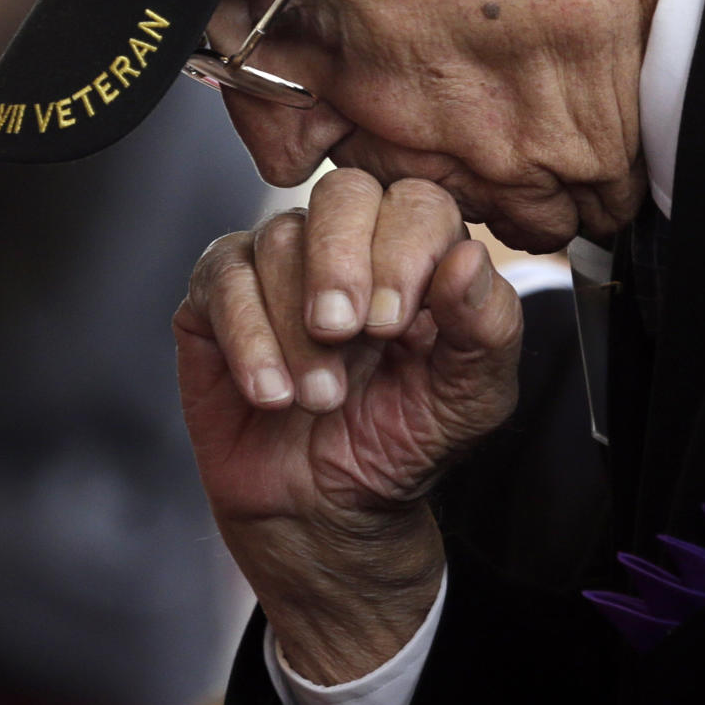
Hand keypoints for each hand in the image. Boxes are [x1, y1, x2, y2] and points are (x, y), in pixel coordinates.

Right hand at [173, 168, 522, 681]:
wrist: (324, 510)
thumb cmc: (400, 441)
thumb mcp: (468, 399)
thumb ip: (486, 328)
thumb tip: (468, 256)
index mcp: (417, 253)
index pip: (416, 202)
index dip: (404, 249)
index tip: (394, 327)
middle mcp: (347, 244)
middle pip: (342, 193)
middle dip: (341, 263)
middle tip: (344, 334)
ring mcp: (278, 264)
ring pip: (278, 239)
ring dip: (297, 325)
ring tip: (318, 398)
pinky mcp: (217, 298)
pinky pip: (222, 278)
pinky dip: (247, 336)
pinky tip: (271, 392)